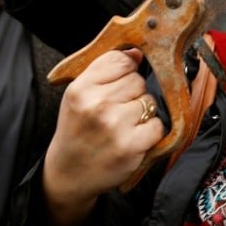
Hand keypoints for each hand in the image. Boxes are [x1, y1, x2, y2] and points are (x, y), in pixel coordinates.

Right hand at [42, 49, 164, 225]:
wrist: (68, 173)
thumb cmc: (76, 130)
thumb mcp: (78, 95)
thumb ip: (104, 70)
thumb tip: (137, 53)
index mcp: (81, 89)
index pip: (121, 60)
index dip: (126, 69)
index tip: (120, 82)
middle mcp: (97, 105)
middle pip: (138, 80)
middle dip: (133, 93)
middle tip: (117, 109)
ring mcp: (115, 126)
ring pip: (150, 101)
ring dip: (142, 112)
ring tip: (123, 124)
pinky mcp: (131, 147)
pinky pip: (157, 124)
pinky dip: (150, 131)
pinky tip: (133, 137)